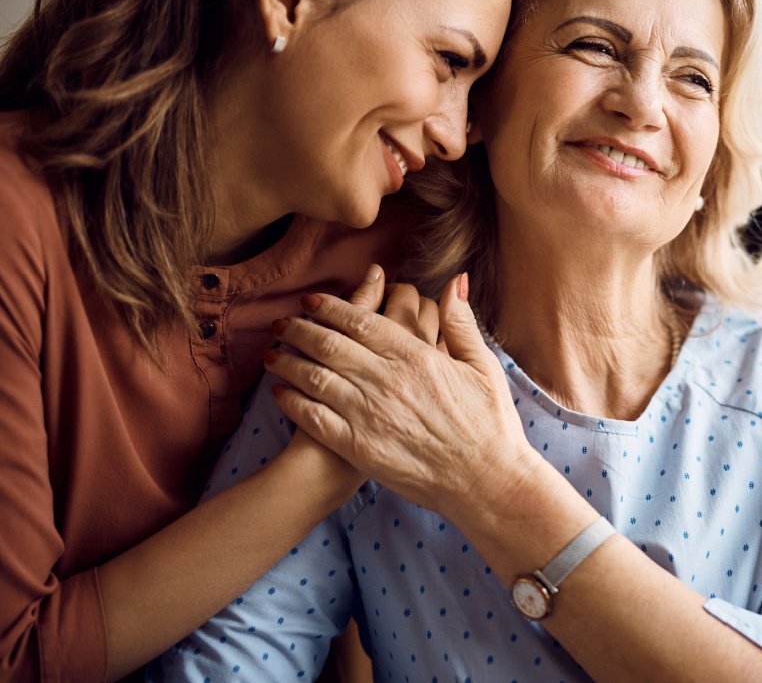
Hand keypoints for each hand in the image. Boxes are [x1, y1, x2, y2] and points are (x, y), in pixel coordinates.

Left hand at [264, 271, 532, 517]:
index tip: (310, 300)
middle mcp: (387, 380)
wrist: (486, 480)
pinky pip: (314, 418)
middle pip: (328, 344)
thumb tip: (455, 280)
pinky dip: (292, 402)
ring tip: (271, 354)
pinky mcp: (359, 447)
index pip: (360, 322)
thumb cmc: (490, 423)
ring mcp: (370, 414)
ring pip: (314, 377)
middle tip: (281, 323)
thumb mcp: (483, 365)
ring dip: (287, 362)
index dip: (330, 308)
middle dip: (299, 329)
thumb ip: (461, 322)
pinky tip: (279, 394)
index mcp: (416, 356)